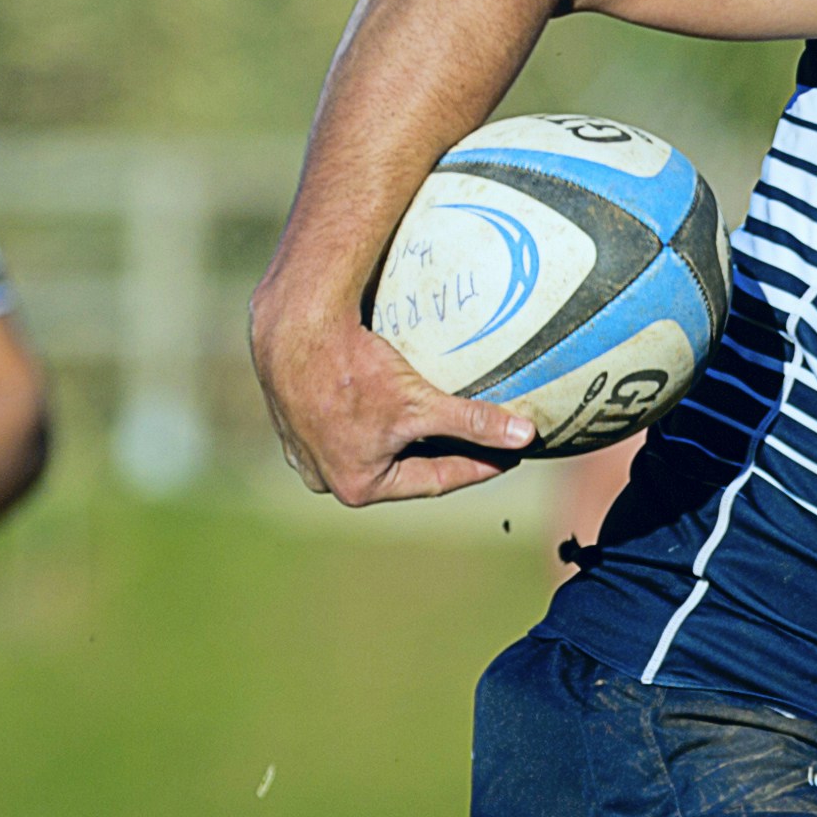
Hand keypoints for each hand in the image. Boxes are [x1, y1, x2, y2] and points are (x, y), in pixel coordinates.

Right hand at [250, 286, 534, 506]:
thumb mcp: (419, 403)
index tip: (507, 457)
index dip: (477, 466)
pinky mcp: (292, 420)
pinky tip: (386, 400)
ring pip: (371, 448)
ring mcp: (305, 451)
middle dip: (439, 453)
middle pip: (402, 468)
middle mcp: (326, 477)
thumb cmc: (353, 371)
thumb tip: (525, 436)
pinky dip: (370, 417)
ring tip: (435, 422)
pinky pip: (344, 425)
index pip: (435, 480)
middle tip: (481, 441)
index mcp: (358, 486)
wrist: (292, 330)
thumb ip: (472, 422)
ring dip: (402, 438)